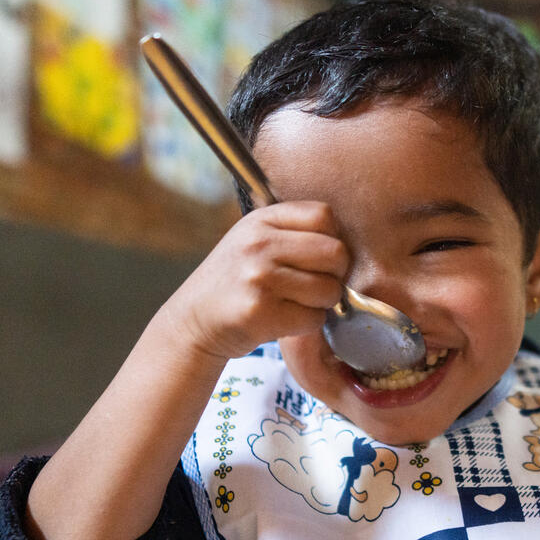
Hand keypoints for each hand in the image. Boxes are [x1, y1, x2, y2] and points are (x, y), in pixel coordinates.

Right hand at [162, 201, 348, 360]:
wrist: (193, 321)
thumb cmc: (235, 281)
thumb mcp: (253, 240)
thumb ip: (293, 232)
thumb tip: (347, 244)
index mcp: (261, 220)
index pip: (324, 215)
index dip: (333, 239)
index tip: (321, 257)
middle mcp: (259, 244)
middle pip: (336, 253)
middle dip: (336, 274)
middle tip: (317, 285)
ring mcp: (259, 277)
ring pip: (329, 289)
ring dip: (323, 303)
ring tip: (298, 303)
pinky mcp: (261, 312)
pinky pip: (313, 318)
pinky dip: (308, 324)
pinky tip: (285, 319)